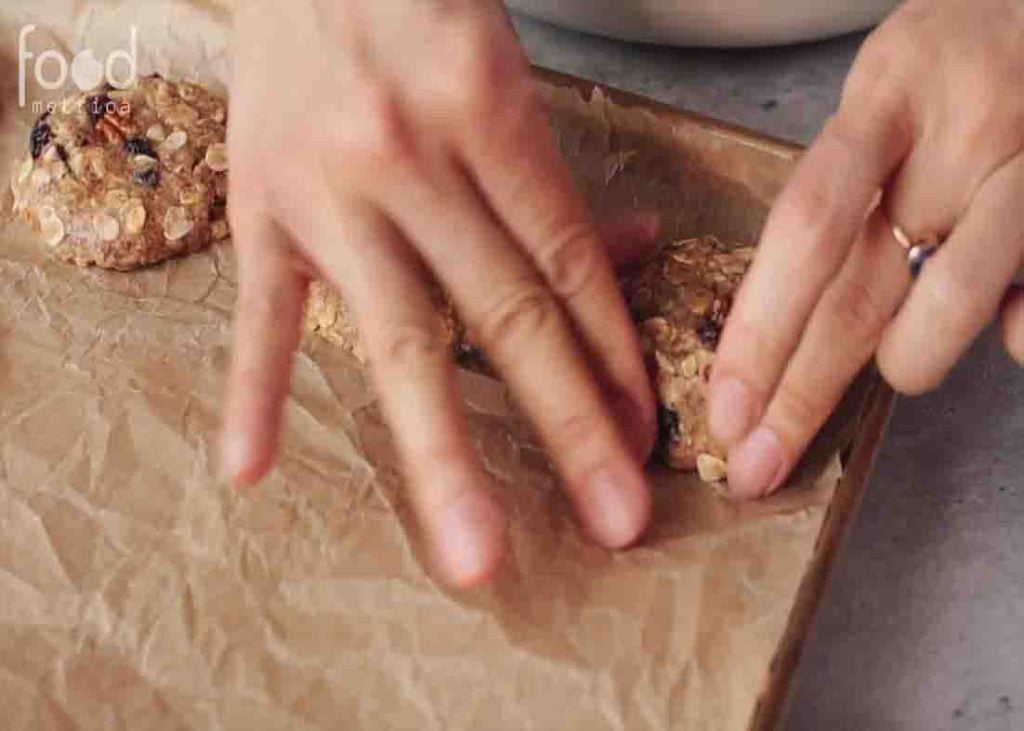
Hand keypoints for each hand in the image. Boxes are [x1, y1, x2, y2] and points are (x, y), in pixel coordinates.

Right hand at [220, 0, 657, 585]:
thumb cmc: (415, 13)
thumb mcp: (505, 72)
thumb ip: (563, 178)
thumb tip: (645, 251)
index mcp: (484, 109)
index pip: (565, 262)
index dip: (613, 357)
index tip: (644, 440)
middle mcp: (408, 157)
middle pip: (504, 314)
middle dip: (569, 425)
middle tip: (615, 521)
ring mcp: (325, 191)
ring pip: (395, 336)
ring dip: (439, 452)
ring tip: (473, 551)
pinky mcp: (255, 205)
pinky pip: (258, 309)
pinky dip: (254, 389)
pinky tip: (252, 467)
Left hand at [709, 0, 1023, 498]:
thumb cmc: (959, 57)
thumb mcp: (885, 92)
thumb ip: (844, 187)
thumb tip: (807, 309)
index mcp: (888, 98)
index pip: (806, 230)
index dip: (762, 328)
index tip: (726, 406)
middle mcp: (964, 135)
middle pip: (861, 289)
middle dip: (800, 392)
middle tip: (754, 464)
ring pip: (954, 308)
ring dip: (908, 360)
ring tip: (895, 365)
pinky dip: (1014, 333)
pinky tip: (1004, 327)